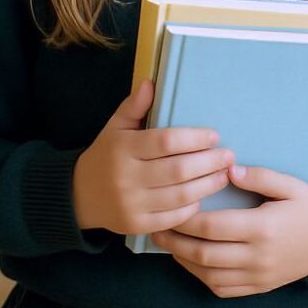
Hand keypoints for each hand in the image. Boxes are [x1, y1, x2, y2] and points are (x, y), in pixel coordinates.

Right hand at [72, 80, 234, 235]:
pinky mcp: (137, 225)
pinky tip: (204, 196)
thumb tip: (151, 82)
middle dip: (209, 163)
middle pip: (178, 170)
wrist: (79, 196)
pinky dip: (192, 207)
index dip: (194, 139)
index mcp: (123, 148)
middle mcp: (127, 177)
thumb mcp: (115, 127)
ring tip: (224, 175)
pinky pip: (172, 218)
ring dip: (207, 185)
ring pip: (179, 196)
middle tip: (229, 155)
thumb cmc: (105, 155)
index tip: (214, 135)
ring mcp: (132, 204)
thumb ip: (134, 106)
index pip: (165, 142)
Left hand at [151, 164, 307, 297]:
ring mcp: (258, 277)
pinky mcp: (259, 288)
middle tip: (156, 226)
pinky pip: (222, 289)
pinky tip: (190, 261)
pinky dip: (201, 277)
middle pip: (204, 254)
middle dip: (176, 241)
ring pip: (209, 275)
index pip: (212, 226)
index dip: (186, 218)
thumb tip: (227, 167)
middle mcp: (257, 257)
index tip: (169, 206)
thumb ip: (258, 175)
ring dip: (184, 261)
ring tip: (167, 242)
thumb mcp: (290, 184)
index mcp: (262, 228)